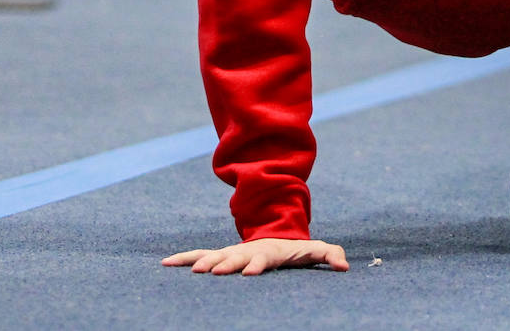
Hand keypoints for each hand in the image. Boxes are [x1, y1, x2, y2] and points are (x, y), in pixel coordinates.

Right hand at [162, 238, 349, 274]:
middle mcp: (247, 251)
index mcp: (269, 251)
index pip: (263, 259)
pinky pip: (199, 256)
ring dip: (202, 262)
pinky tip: (165, 264)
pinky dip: (183, 259)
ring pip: (215, 256)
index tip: (250, 273)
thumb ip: (330, 255)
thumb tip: (345, 266)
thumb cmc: (296, 249)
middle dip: (225, 264)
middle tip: (212, 273)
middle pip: (235, 258)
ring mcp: (232, 253)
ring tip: (191, 271)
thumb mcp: (314, 251)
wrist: (276, 236)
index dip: (257, 265)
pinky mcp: (220, 257)